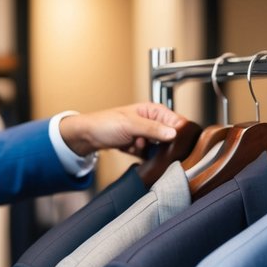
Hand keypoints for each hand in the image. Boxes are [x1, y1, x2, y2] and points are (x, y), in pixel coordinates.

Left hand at [58, 102, 184, 157]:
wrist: (87, 136)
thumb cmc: (105, 123)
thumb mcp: (130, 124)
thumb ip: (152, 129)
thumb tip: (174, 133)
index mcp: (154, 111)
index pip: (177, 122)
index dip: (179, 133)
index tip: (175, 143)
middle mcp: (153, 122)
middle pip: (171, 137)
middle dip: (161, 144)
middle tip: (145, 142)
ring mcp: (148, 135)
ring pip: (161, 148)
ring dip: (148, 150)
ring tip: (134, 143)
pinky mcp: (141, 147)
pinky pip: (150, 155)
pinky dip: (142, 155)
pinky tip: (130, 149)